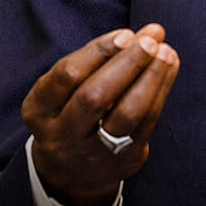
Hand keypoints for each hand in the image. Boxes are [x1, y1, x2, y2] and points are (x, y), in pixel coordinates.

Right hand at [22, 24, 179, 205]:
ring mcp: (92, 153)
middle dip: (126, 64)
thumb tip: (135, 35)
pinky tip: (167, 69)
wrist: (70, 171)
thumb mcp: (60, 89)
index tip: (126, 34)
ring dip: (151, 78)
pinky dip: (160, 92)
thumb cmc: (69, 111)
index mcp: (38, 110)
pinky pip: (146, 124)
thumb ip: (91, 61)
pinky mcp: (123, 162)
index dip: (98, 52)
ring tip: (166, 52)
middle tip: (150, 40)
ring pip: (125, 114)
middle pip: (94, 98)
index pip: (67, 76)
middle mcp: (61, 135)